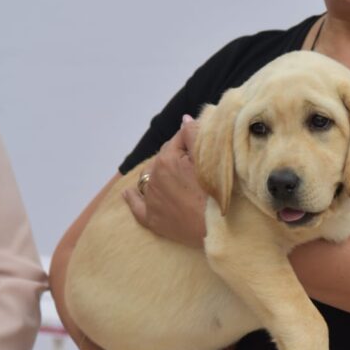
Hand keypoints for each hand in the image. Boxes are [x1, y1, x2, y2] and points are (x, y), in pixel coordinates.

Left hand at [123, 116, 206, 245]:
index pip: (177, 140)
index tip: (200, 145)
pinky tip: (129, 193)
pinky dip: (132, 198)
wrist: (220, 230)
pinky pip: (136, 205)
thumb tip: (184, 119)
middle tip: (194, 164)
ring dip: (159, 174)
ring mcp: (151, 199)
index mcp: (167, 159)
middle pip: (164, 158)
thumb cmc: (219, 192)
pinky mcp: (152, 220)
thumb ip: (195, 134)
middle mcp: (154, 177)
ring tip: (172, 177)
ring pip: (150, 178)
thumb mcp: (211, 159)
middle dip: (175, 157)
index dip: (190, 140)